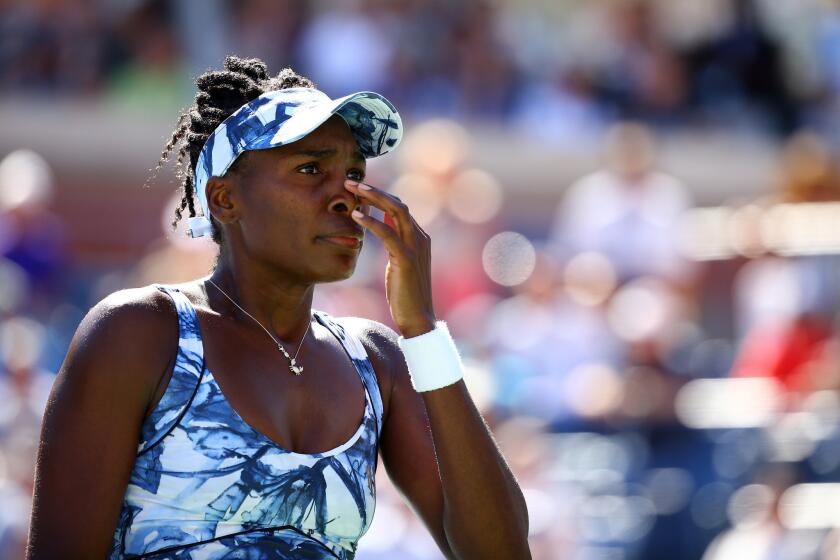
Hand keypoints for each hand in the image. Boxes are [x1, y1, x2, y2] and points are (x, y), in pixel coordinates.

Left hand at [345, 179, 435, 337]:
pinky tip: (355, 215)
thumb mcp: (398, 263)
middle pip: (398, 203)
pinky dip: (371, 222)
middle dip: (374, 190)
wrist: (418, 318)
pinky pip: (388, 233)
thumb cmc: (405, 294)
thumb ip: (393, 243)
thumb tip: (379, 228)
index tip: (358, 188)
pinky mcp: (406, 259)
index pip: (399, 207)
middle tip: (351, 180)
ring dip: (373, 197)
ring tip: (352, 189)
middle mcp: (420, 237)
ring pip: (396, 211)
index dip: (379, 195)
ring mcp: (415, 247)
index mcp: (419, 237)